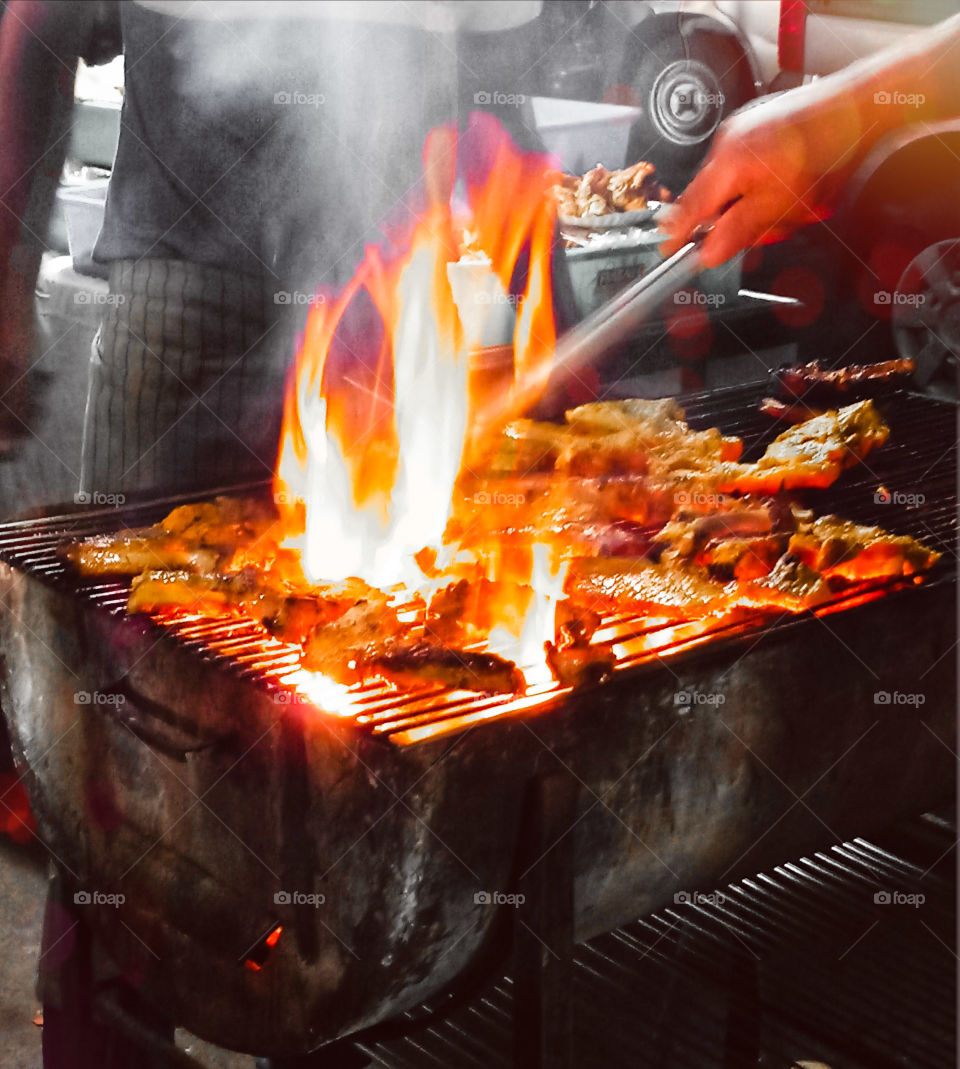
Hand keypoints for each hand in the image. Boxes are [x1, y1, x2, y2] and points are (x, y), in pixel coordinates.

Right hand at [659, 86, 869, 267]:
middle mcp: (728, 144)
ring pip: (740, 187)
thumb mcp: (778, 208)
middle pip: (717, 201)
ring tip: (800, 202)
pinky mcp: (765, 127)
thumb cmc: (824, 151)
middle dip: (743, 220)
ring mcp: (747, 132)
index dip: (678, 234)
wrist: (859, 109)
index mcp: (725, 165)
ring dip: (766, 205)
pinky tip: (801, 185)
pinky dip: (774, 185)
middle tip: (774, 226)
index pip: (687, 210)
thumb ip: (737, 232)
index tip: (670, 251)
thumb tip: (708, 253)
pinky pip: (756, 169)